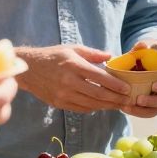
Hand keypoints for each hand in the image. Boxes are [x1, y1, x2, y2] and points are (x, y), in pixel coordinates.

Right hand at [17, 44, 131, 113]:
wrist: (28, 69)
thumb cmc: (53, 56)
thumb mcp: (72, 48)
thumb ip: (93, 53)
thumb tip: (111, 56)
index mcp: (74, 65)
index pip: (100, 77)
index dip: (115, 85)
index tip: (127, 88)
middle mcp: (69, 81)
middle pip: (98, 94)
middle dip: (115, 99)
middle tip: (128, 100)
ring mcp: (63, 94)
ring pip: (91, 104)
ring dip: (107, 106)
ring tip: (119, 105)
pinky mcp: (59, 103)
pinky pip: (81, 108)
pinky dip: (93, 108)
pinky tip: (102, 106)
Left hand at [121, 40, 156, 118]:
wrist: (143, 67)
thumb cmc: (144, 58)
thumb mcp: (143, 52)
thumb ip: (141, 48)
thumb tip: (141, 44)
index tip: (153, 87)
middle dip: (153, 101)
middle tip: (138, 100)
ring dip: (144, 110)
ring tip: (128, 107)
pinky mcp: (153, 105)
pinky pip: (149, 112)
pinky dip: (138, 112)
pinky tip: (125, 109)